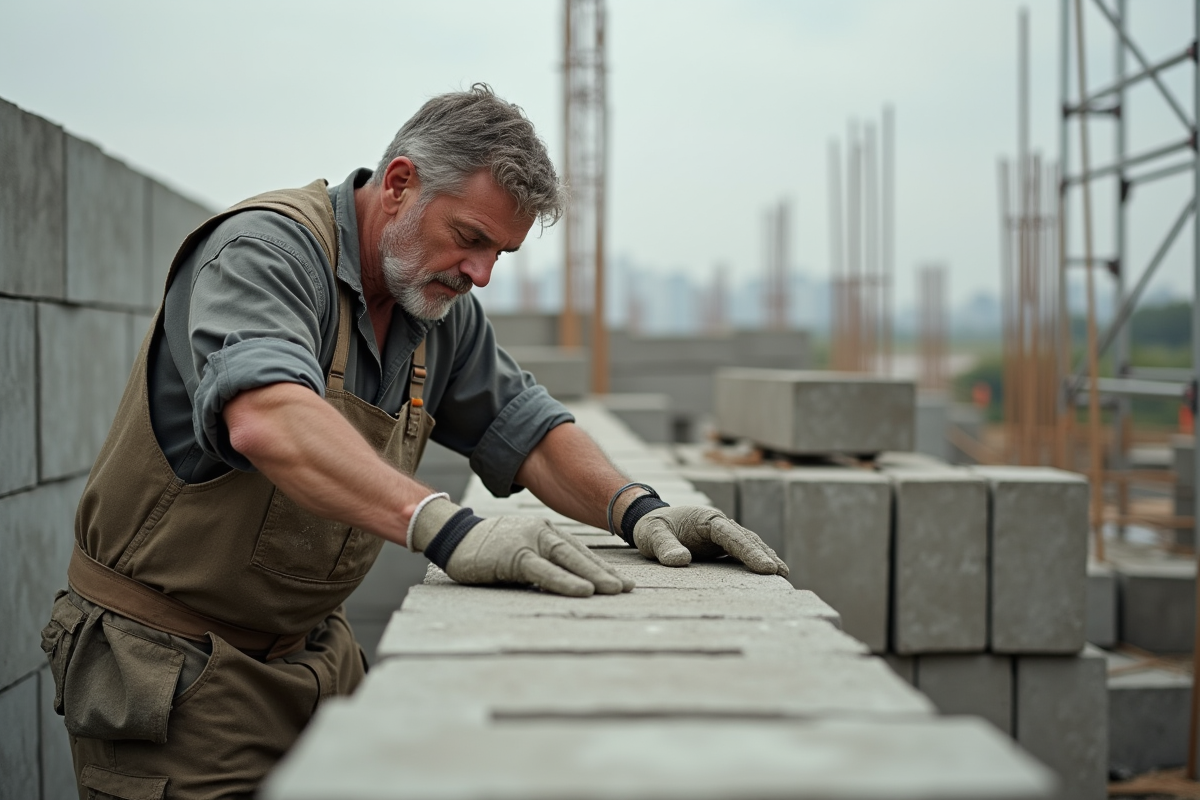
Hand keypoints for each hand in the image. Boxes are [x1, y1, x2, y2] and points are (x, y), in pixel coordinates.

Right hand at [411, 497, 634, 596]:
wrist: (454, 537)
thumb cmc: (487, 551)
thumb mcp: (520, 554)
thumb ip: (541, 564)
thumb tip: (565, 584)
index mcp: (545, 531)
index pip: (579, 552)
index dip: (601, 567)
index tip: (621, 582)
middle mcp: (542, 532)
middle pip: (580, 555)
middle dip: (606, 573)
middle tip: (629, 589)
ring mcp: (529, 541)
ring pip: (569, 560)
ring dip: (595, 576)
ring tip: (615, 590)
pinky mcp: (515, 555)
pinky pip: (546, 571)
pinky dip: (567, 581)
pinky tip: (585, 591)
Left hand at [632, 506, 788, 576]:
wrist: (649, 523)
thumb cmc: (651, 528)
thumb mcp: (651, 535)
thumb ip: (665, 547)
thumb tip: (680, 561)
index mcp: (706, 519)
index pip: (732, 535)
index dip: (749, 551)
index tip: (765, 567)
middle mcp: (719, 525)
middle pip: (746, 539)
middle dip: (764, 555)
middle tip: (781, 573)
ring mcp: (722, 536)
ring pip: (749, 544)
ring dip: (765, 557)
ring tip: (783, 574)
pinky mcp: (721, 547)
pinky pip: (742, 553)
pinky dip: (756, 561)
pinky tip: (770, 572)